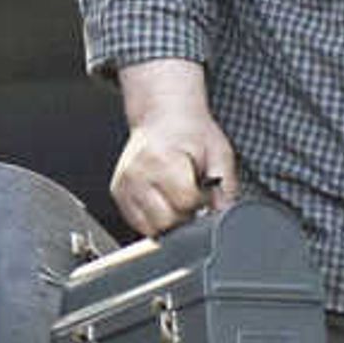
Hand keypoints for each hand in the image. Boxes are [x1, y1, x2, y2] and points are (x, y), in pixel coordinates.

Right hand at [111, 116, 236, 238]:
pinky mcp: (118, 193)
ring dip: (169, 220)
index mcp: (161, 160)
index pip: (185, 202)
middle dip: (185, 214)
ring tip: (176, 197)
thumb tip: (225, 215)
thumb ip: (225, 185)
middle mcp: (136, 173)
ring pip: (152, 228)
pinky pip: (140, 223)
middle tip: (191, 195)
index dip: (201, 201)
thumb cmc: (189, 132)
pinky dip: (155, 218)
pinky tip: (163, 200)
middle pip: (167, 220)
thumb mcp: (218, 152)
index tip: (204, 189)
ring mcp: (123, 185)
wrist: (162, 114)